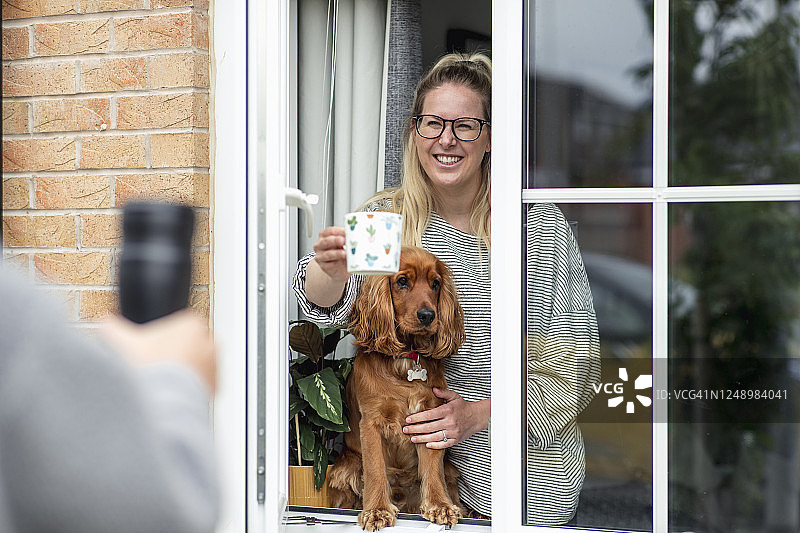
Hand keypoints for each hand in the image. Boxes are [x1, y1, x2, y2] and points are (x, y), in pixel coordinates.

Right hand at [100, 311, 216, 393]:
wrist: (164, 404)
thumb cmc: (149, 370)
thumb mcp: (121, 341)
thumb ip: (110, 328)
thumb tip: (103, 325)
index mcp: (191, 325)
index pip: (176, 325)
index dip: (158, 337)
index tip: (148, 348)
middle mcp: (209, 343)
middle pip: (186, 345)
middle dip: (170, 355)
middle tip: (151, 367)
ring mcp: (214, 366)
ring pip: (193, 366)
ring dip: (179, 373)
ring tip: (158, 383)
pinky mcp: (214, 389)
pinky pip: (198, 387)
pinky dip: (185, 391)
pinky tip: (168, 395)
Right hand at [312, 226, 348, 281]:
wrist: (341, 268)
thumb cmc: (342, 253)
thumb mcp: (345, 243)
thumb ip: (349, 239)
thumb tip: (358, 236)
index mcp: (325, 236)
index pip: (330, 231)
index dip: (339, 231)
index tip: (348, 232)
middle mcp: (320, 245)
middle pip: (327, 241)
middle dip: (336, 240)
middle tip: (344, 241)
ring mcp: (320, 256)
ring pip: (328, 254)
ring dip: (337, 253)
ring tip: (344, 253)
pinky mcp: (324, 266)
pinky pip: (330, 265)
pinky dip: (337, 263)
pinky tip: (343, 262)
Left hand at [402, 388, 489, 448]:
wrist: (477, 417)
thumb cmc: (463, 407)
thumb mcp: (454, 397)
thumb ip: (443, 393)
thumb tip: (433, 389)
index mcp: (448, 410)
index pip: (429, 415)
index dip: (418, 417)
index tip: (408, 419)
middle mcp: (450, 422)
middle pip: (429, 427)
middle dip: (415, 428)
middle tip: (405, 430)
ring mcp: (453, 432)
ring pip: (434, 437)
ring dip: (422, 438)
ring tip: (412, 438)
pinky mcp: (456, 440)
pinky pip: (444, 444)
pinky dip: (435, 445)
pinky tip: (426, 445)